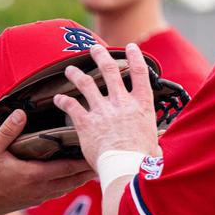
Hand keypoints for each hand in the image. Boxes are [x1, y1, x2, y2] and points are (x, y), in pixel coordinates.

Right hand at [0, 110, 94, 214]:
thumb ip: (7, 130)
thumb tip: (21, 112)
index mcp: (34, 176)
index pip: (68, 168)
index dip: (86, 161)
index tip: (100, 152)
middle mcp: (40, 189)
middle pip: (74, 180)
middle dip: (89, 170)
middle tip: (105, 159)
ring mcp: (37, 198)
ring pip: (67, 188)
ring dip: (80, 178)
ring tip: (92, 166)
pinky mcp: (32, 202)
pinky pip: (57, 192)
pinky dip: (68, 184)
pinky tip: (69, 177)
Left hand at [54, 44, 161, 170]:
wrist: (125, 166)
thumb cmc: (142, 160)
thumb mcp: (154, 143)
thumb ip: (151, 139)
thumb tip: (156, 149)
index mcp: (141, 106)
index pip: (140, 74)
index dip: (135, 58)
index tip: (131, 47)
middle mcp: (122, 103)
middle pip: (110, 71)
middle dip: (101, 57)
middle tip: (95, 49)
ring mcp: (102, 111)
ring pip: (87, 84)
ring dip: (77, 74)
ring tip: (70, 69)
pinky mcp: (86, 122)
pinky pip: (72, 106)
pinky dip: (63, 101)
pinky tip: (57, 98)